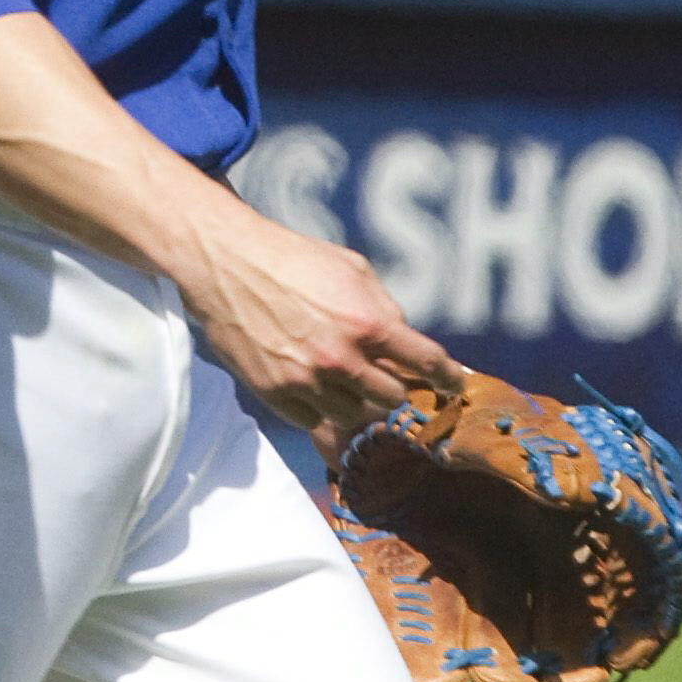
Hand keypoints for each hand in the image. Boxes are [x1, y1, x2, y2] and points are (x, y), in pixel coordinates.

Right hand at [169, 194, 462, 458]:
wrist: (228, 266)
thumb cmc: (294, 260)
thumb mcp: (352, 268)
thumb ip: (384, 307)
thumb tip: (406, 345)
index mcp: (367, 323)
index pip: (426, 363)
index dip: (446, 377)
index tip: (453, 384)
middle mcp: (341, 360)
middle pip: (394, 400)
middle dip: (396, 388)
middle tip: (387, 376)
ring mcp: (308, 383)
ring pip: (357, 417)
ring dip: (359, 401)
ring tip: (346, 379)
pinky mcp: (278, 396)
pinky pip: (317, 421)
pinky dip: (323, 407)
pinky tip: (314, 382)